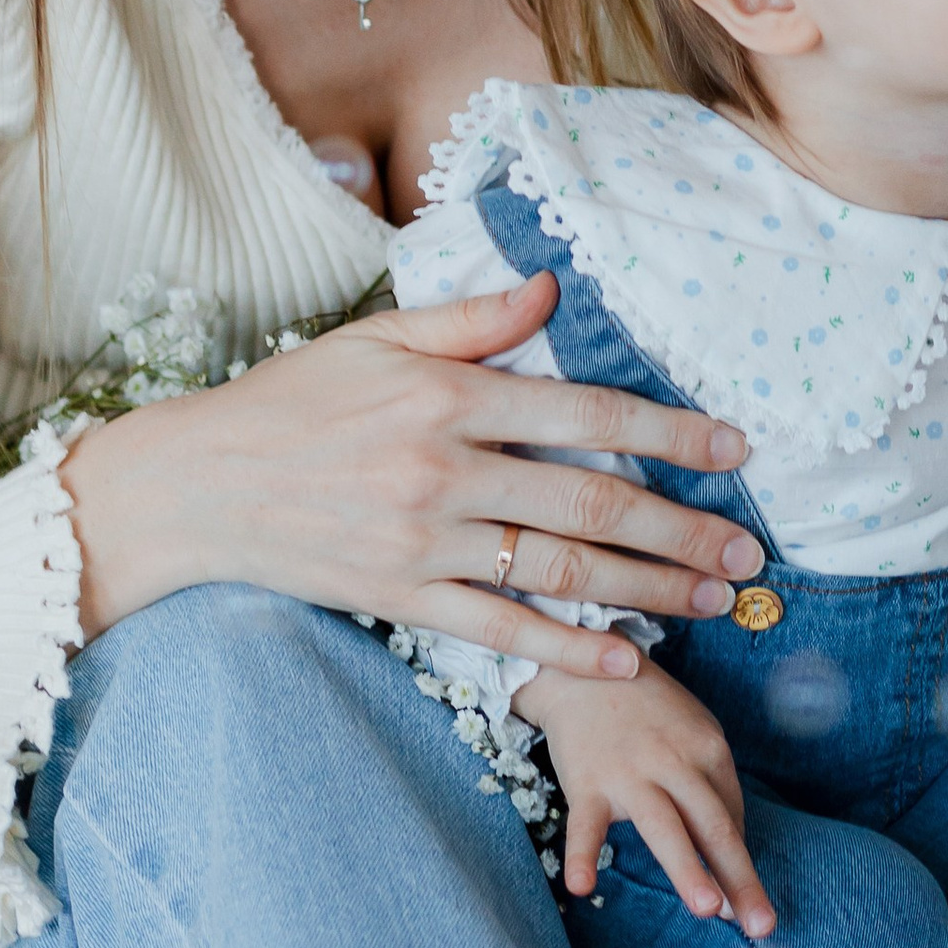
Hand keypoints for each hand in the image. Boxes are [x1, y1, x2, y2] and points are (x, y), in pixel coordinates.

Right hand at [60, 275, 764, 662]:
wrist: (198, 484)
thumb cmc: (291, 400)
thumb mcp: (377, 336)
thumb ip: (471, 318)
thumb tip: (550, 288)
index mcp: (449, 395)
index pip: (585, 412)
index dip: (669, 432)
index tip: (733, 449)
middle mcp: (445, 469)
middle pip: (589, 502)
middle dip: (682, 527)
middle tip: (749, 549)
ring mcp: (424, 541)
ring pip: (558, 570)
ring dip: (646, 587)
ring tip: (711, 598)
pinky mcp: (402, 598)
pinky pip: (499, 628)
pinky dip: (566, 647)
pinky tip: (625, 659)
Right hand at [529, 658, 775, 935]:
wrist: (582, 666)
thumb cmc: (648, 712)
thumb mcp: (692, 735)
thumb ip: (712, 792)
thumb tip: (729, 863)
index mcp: (708, 749)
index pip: (731, 817)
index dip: (740, 865)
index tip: (750, 909)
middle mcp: (675, 761)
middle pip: (713, 826)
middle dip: (739, 876)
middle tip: (761, 926)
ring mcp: (630, 772)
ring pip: (664, 826)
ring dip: (688, 869)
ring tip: (709, 911)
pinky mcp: (587, 781)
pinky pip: (584, 824)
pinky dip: (582, 854)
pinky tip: (582, 887)